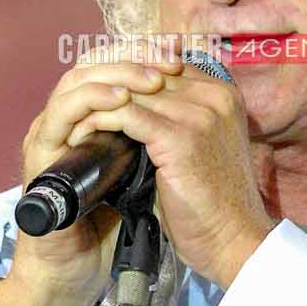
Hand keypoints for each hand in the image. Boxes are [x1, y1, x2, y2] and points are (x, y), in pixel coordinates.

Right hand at [0, 46, 188, 305]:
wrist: (77, 266)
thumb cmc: (110, 221)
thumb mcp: (141, 169)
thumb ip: (151, 136)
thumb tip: (191, 107)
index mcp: (85, 118)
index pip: (108, 66)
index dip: (142, 53)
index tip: (177, 50)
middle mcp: (63, 119)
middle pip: (92, 63)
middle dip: (133, 56)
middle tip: (167, 57)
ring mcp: (48, 133)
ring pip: (76, 79)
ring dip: (116, 72)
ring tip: (151, 77)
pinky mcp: (39, 153)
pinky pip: (62, 112)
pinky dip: (92, 99)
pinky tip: (121, 100)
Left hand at [62, 48, 274, 288]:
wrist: (234, 240)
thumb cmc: (215, 202)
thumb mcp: (205, 146)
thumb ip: (181, 119)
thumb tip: (134, 106)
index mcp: (223, 93)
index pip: (162, 65)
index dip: (126, 77)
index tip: (97, 93)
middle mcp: (214, 95)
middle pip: (145, 73)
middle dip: (107, 87)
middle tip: (76, 104)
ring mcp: (199, 114)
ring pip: (131, 91)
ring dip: (96, 103)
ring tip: (73, 121)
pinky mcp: (180, 137)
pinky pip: (126, 115)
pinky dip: (99, 121)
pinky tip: (82, 133)